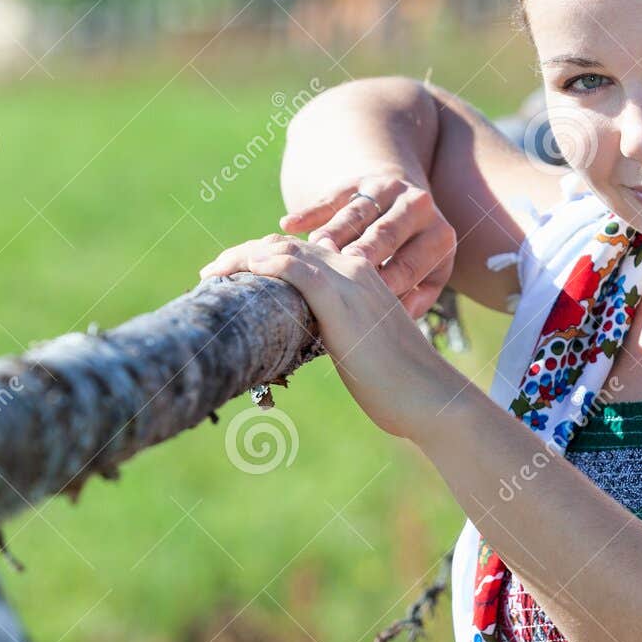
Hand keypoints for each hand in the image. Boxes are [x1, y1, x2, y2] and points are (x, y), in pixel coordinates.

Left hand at [198, 235, 470, 438]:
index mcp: (362, 279)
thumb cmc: (399, 385)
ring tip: (212, 272)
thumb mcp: (363, 349)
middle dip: (246, 254)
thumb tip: (311, 343)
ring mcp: (349, 280)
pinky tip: (236, 270)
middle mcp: (355, 270)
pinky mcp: (340, 298)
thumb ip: (341, 335)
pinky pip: (293, 267)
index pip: (304, 254)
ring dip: (242, 256)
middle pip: (289, 245)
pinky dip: (260, 263)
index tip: (236, 275)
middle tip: (213, 271)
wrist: (429, 396)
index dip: (266, 258)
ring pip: (285, 250)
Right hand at [278, 174, 456, 318]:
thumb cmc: (415, 259)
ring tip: (310, 254)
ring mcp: (388, 189)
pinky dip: (310, 211)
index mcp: (439, 236)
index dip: (387, 282)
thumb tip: (401, 312)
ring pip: (355, 215)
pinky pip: (333, 196)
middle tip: (337, 274)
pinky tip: (289, 224)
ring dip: (331, 235)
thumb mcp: (430, 277)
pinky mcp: (359, 180)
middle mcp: (418, 206)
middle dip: (360, 254)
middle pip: (385, 234)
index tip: (363, 301)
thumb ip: (420, 298)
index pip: (411, 264)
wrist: (407, 208)